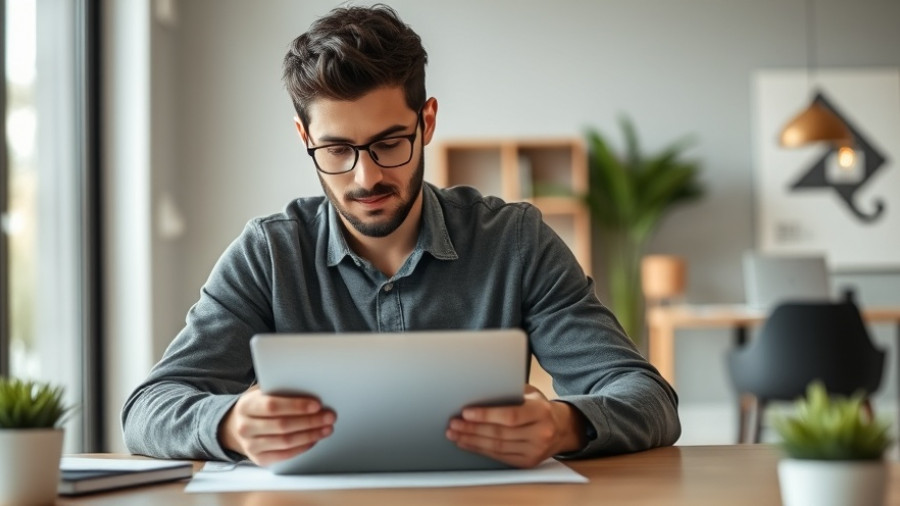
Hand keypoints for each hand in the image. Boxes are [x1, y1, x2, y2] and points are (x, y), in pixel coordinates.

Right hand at [218, 385, 335, 465]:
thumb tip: (311, 389)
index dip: (296, 406)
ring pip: (286, 442)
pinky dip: (302, 447)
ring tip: (326, 428)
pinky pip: (284, 455)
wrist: (236, 426)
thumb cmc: (258, 405)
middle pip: (282, 425)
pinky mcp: (259, 459)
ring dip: (310, 435)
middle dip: (310, 421)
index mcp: (246, 406)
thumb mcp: (263, 392)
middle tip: (329, 416)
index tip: (317, 404)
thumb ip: (280, 390)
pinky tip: (314, 439)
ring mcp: (250, 445)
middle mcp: (245, 427)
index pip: (272, 406)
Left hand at [445, 385, 586, 467]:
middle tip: (454, 424)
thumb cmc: (539, 407)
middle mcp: (541, 433)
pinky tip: (467, 443)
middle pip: (500, 434)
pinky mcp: (528, 462)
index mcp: (541, 412)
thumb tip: (479, 392)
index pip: (510, 416)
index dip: (486, 415)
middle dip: (472, 429)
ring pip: (498, 447)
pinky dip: (481, 450)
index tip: (466, 412)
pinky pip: (500, 457)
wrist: (562, 428)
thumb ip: (509, 393)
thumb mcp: (530, 394)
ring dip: (472, 441)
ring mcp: (535, 450)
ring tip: (455, 434)